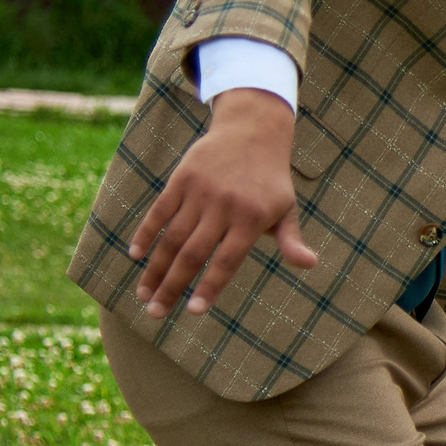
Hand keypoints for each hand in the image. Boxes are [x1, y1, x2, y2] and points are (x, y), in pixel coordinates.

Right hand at [130, 88, 318, 317]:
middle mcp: (224, 207)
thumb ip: (291, 239)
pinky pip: (159, 211)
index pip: (227, 261)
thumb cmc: (271, 181)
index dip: (210, 287)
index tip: (195, 312)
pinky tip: (136, 256)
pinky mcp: (181, 180)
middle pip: (194, 254)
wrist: (252, 132)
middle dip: (173, 286)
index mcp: (251, 220)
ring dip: (155, 268)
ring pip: (172, 237)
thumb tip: (309, 264)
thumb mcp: (286, 208)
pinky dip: (146, 233)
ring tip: (145, 295)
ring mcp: (200, 193)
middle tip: (156, 313)